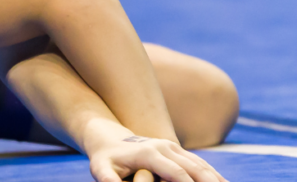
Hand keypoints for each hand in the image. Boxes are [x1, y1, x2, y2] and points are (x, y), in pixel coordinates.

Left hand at [90, 136, 226, 181]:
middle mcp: (164, 147)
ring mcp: (172, 147)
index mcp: (150, 153)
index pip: (177, 173)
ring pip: (201, 165)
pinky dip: (213, 175)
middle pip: (195, 168)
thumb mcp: (100, 168)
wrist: (109, 138)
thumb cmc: (105, 158)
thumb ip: (107, 179)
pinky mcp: (177, 150)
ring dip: (216, 179)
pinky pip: (200, 163)